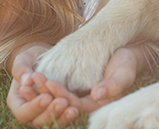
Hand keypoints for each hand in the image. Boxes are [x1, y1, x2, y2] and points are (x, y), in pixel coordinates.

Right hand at [6, 43, 79, 126]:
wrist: (44, 60)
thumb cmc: (32, 59)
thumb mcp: (24, 59)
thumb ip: (22, 69)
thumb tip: (27, 81)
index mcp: (17, 102)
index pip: (22, 112)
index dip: (34, 107)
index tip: (46, 96)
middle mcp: (30, 113)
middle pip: (38, 122)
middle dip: (51, 113)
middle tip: (62, 102)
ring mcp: (43, 114)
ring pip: (51, 124)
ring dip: (62, 118)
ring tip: (73, 110)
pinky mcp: (56, 113)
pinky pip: (61, 120)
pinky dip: (68, 116)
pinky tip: (76, 110)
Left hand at [7, 44, 146, 125]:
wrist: (123, 51)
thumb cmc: (126, 63)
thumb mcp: (124, 74)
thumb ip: (113, 86)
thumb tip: (96, 95)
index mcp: (97, 106)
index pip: (75, 106)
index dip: (62, 96)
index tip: (50, 83)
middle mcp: (85, 103)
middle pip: (62, 103)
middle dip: (47, 93)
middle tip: (35, 79)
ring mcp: (77, 95)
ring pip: (56, 97)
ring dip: (43, 89)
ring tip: (32, 76)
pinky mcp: (73, 86)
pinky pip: (56, 88)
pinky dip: (45, 83)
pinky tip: (34, 74)